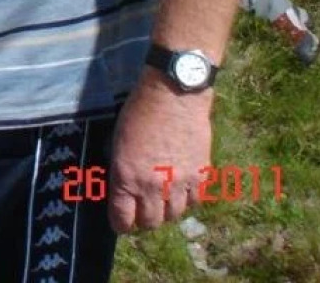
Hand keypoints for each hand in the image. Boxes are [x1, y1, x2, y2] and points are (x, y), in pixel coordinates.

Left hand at [107, 72, 213, 232]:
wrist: (173, 95)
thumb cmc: (138, 112)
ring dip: (166, 210)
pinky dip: (187, 200)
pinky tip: (181, 189)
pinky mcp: (201, 176)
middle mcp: (152, 186)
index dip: (121, 224)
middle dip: (143, 219)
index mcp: (126, 177)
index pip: (123, 219)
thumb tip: (121, 188)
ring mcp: (179, 184)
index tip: (121, 221)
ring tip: (162, 199)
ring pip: (174, 216)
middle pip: (150, 223)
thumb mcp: (118, 141)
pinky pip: (195, 203)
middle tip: (142, 209)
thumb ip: (120, 169)